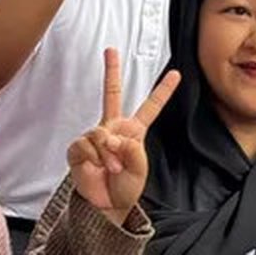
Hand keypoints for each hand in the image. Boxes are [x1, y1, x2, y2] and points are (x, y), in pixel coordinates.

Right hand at [68, 48, 180, 225]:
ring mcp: (95, 136)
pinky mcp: (79, 148)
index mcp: (133, 131)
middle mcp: (113, 128)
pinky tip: (96, 166)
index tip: (176, 73)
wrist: (105, 206)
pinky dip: (94, 157)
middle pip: (112, 93)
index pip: (150, 107)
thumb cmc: (125, 188)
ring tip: (111, 168)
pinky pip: (86, 144)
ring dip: (108, 153)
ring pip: (100, 132)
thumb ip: (132, 150)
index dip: (163, 91)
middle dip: (111, 70)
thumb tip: (112, 137)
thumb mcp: (140, 169)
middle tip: (111, 49)